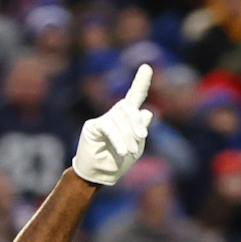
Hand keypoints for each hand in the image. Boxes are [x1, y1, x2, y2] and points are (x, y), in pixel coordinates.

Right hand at [72, 64, 152, 185]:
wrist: (99, 174)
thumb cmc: (118, 162)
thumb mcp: (136, 146)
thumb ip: (141, 129)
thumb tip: (147, 111)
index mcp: (128, 117)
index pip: (135, 96)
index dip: (141, 82)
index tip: (146, 66)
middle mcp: (116, 114)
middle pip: (129, 108)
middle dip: (137, 122)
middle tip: (141, 138)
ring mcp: (104, 118)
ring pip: (120, 119)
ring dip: (128, 136)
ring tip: (130, 152)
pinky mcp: (93, 126)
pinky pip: (109, 127)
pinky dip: (118, 140)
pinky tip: (122, 151)